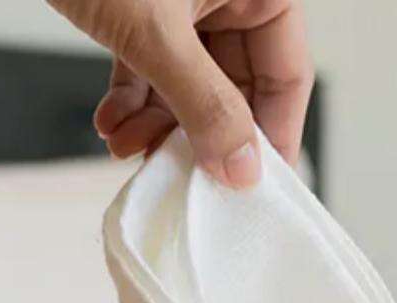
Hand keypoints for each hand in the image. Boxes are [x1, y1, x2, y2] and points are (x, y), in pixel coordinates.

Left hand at [45, 0, 311, 184]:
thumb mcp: (153, 31)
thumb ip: (202, 103)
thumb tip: (240, 169)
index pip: (286, 76)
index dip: (270, 137)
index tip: (249, 190)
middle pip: (237, 86)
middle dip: (200, 134)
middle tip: (181, 179)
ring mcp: (187, 2)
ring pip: (190, 83)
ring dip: (160, 125)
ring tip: (128, 149)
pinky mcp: (144, 7)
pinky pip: (152, 65)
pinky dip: (132, 99)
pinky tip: (110, 124)